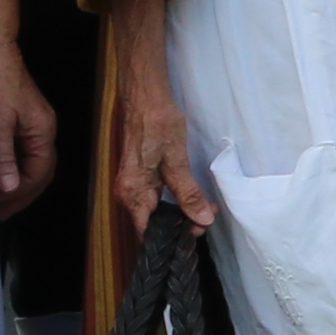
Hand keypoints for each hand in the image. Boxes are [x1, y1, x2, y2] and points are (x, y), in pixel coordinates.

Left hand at [0, 52, 56, 212]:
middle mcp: (45, 128)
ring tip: (1, 199)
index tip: (1, 206)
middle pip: (42, 170)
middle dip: (24, 193)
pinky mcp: (24, 118)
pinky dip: (14, 166)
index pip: (40, 172)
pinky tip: (0, 173)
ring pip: (34, 161)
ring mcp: (35, 123)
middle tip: (3, 212)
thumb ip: (4, 157)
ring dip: (19, 181)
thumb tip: (10, 188)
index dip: (22, 193)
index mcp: (43, 130)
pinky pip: (25, 150)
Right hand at [110, 48, 214, 232]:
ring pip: (156, 211)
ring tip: (204, 209)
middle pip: (154, 223)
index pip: (149, 232)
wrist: (145, 96)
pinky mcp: (140, 177)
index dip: (173, 237)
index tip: (196, 234)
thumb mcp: (177, 160)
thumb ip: (188, 193)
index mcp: (134, 192)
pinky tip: (191, 197)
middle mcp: (129, 193)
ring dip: (180, 212)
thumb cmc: (157, 123)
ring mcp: (133, 185)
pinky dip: (174, 200)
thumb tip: (201, 219)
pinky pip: (155, 198)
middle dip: (181, 225)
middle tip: (207, 219)